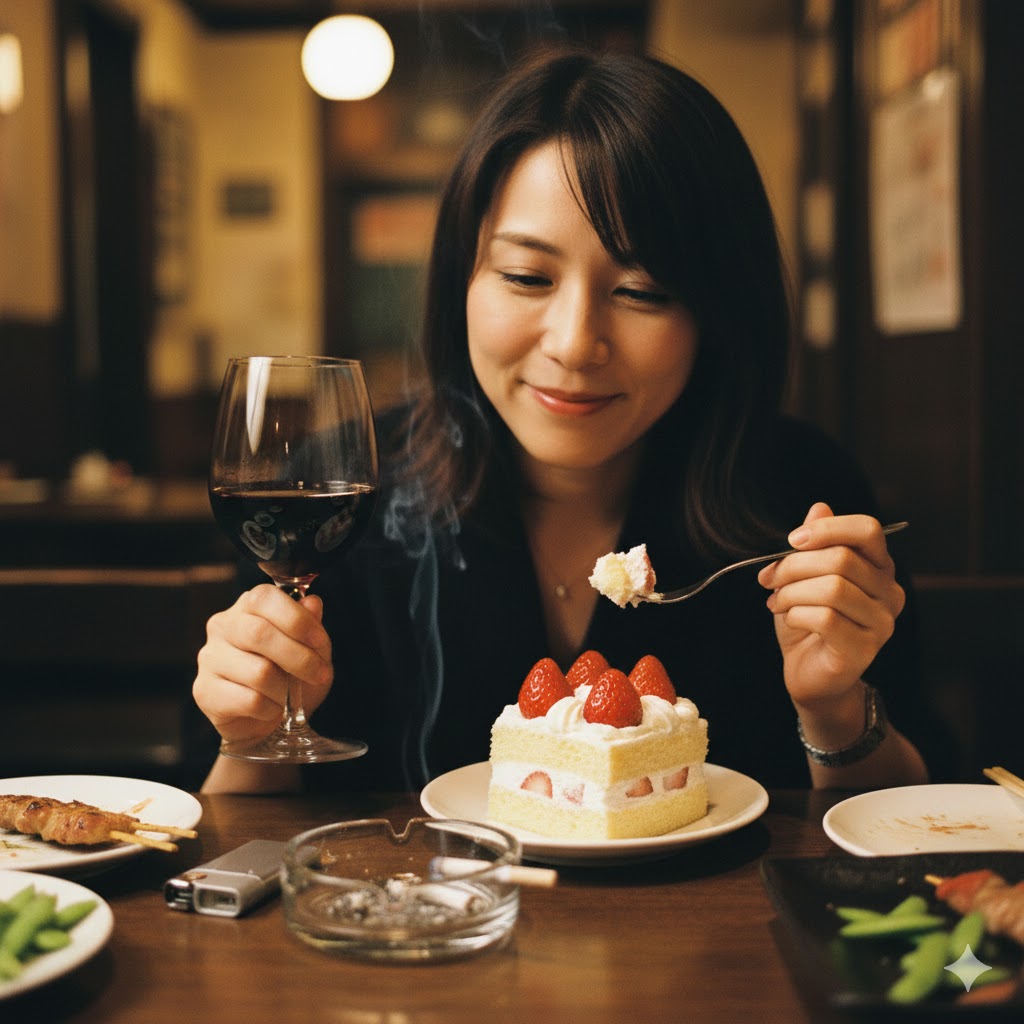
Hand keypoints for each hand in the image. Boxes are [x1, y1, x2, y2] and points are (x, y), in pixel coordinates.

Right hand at [192, 584, 333, 746]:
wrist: (272, 720)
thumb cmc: (291, 676)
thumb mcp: (312, 649)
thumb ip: (312, 625)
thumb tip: (313, 603)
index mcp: (248, 606)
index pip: (264, 598)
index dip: (297, 620)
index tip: (320, 642)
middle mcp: (222, 626)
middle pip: (259, 633)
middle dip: (299, 658)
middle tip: (319, 674)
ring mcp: (209, 658)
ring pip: (258, 671)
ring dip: (285, 689)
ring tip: (289, 696)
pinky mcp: (205, 691)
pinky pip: (249, 700)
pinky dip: (271, 708)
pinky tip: (271, 708)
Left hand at [757, 502, 904, 711]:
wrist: (810, 675)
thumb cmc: (808, 622)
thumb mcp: (805, 577)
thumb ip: (814, 545)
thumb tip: (818, 508)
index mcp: (879, 568)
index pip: (867, 530)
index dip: (827, 528)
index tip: (792, 540)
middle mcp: (890, 593)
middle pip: (841, 559)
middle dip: (794, 566)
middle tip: (770, 579)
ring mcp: (882, 623)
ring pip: (833, 588)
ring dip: (792, 592)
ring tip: (777, 602)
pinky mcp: (864, 649)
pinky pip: (825, 618)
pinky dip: (796, 614)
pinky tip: (788, 619)